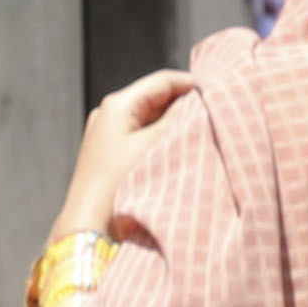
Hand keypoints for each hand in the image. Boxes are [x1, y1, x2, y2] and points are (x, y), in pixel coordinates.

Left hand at [59, 67, 197, 238]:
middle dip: (184, 104)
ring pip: (149, 118)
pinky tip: (178, 148)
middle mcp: (108, 114)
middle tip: (213, 112)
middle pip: (155, 98)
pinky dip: (160, 137)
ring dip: (173, 122)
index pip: (162, 81)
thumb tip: (197, 100)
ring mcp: (107, 134)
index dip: (191, 84)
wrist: (90, 226)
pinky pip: (141, 136)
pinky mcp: (109, 154)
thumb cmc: (119, 184)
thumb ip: (177, 118)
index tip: (217, 92)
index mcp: (117, 104)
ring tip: (200, 130)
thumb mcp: (153, 146)